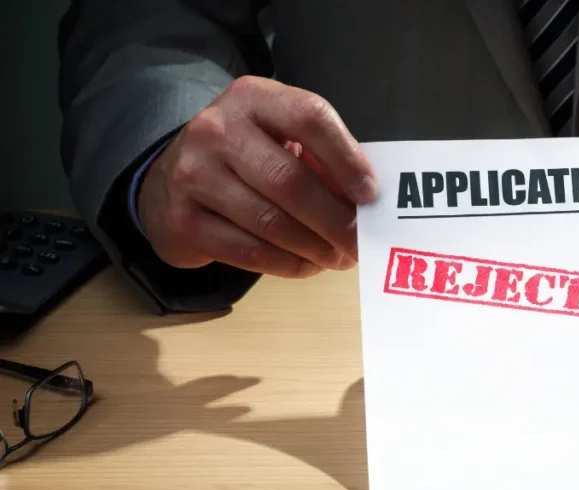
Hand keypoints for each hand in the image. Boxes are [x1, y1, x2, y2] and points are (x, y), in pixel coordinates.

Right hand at [138, 76, 376, 277]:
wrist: (170, 180)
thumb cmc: (246, 157)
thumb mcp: (279, 137)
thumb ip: (321, 159)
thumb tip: (366, 203)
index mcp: (252, 98)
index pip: (309, 118)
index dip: (347, 159)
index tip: (371, 195)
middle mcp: (217, 130)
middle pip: (291, 181)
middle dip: (336, 219)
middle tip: (361, 242)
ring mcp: (194, 175)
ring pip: (271, 223)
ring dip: (316, 248)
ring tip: (340, 257)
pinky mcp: (183, 221)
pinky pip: (250, 252)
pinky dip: (289, 264)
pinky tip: (309, 265)